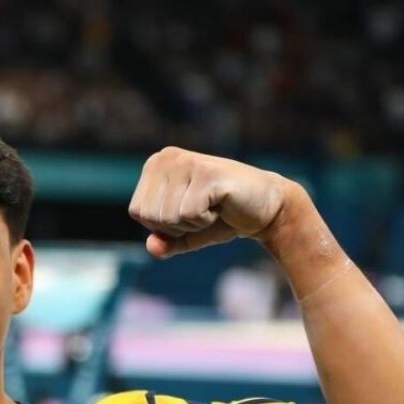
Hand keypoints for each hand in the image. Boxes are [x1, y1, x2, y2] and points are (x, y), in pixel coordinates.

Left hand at [128, 147, 299, 258]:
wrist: (266, 208)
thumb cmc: (223, 217)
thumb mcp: (186, 233)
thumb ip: (165, 242)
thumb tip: (152, 247)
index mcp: (156, 165)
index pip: (137, 211)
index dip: (162, 226)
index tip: (189, 213)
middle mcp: (166, 157)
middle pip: (149, 215)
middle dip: (177, 226)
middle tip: (203, 212)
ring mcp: (185, 162)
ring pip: (168, 217)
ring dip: (192, 224)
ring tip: (212, 207)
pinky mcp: (205, 173)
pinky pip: (188, 214)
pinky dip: (205, 221)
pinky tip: (221, 205)